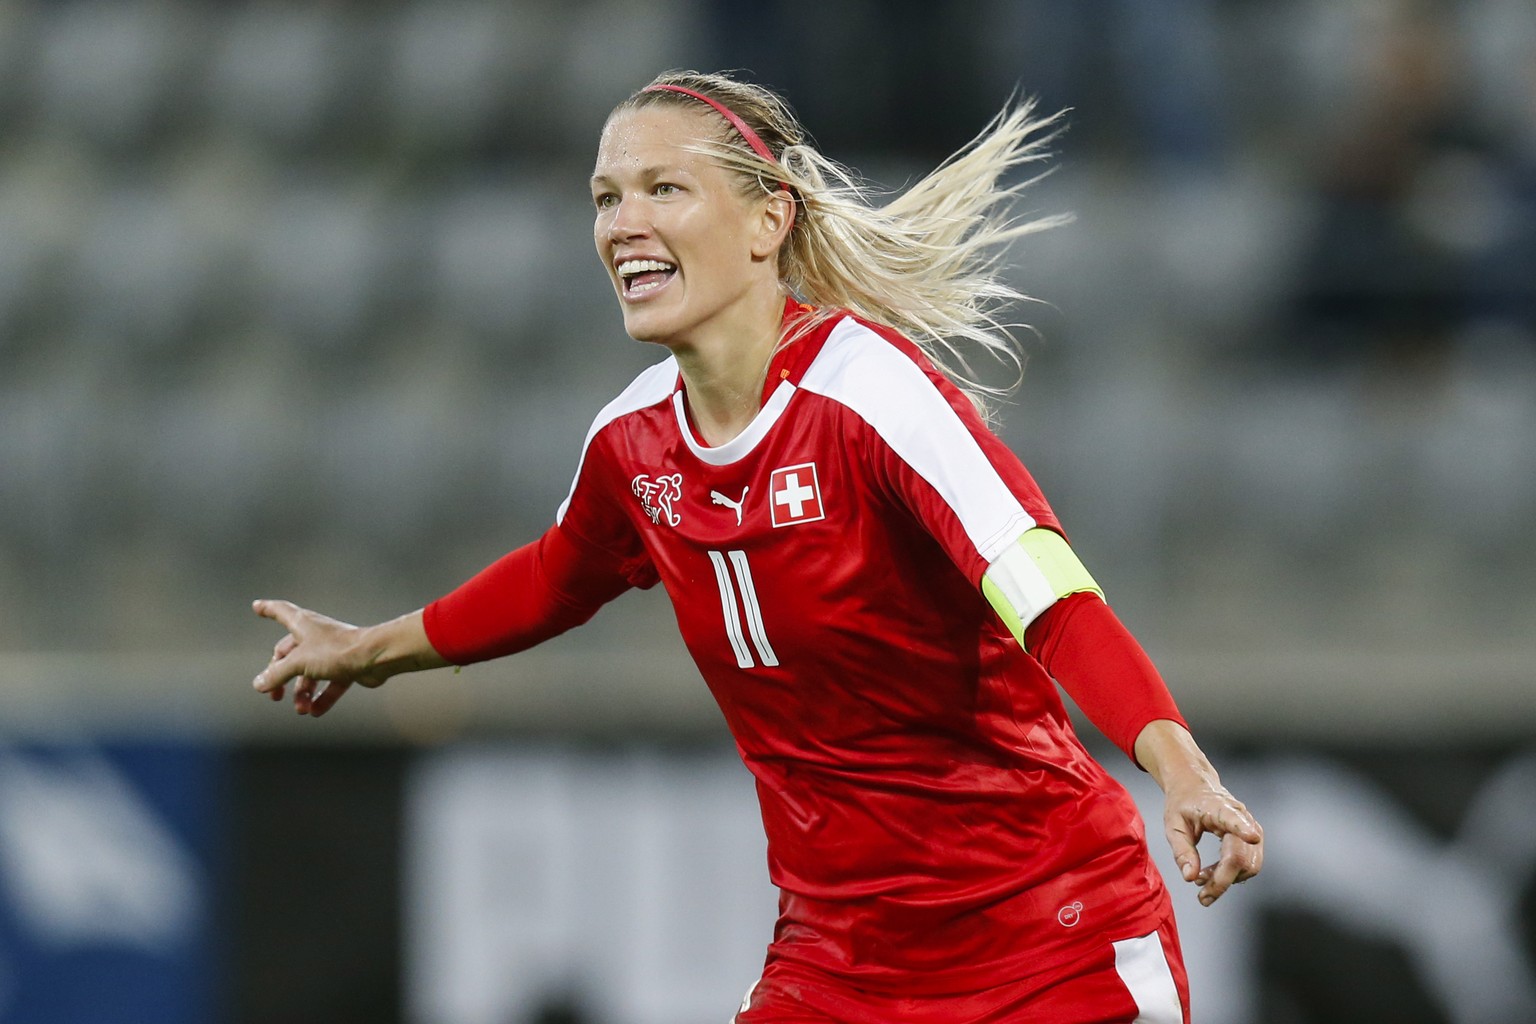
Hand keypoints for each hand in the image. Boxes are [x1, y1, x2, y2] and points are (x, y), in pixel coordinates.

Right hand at [251, 599, 384, 716]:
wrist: (375, 657)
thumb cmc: (337, 650)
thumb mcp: (299, 663)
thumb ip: (277, 674)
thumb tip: (259, 684)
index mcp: (303, 625)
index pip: (280, 612)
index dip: (268, 609)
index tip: (257, 606)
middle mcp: (316, 636)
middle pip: (290, 655)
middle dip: (281, 677)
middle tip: (274, 695)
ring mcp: (332, 651)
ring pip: (311, 673)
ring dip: (303, 693)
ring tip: (301, 709)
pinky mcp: (347, 666)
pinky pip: (330, 684)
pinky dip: (322, 698)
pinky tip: (315, 712)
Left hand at [1135, 719, 1263, 905]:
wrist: (1194, 787)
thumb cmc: (1182, 804)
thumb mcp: (1173, 825)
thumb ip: (1182, 851)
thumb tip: (1191, 877)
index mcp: (1217, 807)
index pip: (1233, 818)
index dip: (1243, 829)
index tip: (1252, 836)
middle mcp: (1241, 816)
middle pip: (1239, 856)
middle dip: (1222, 881)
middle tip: (1202, 897)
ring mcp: (1251, 826)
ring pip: (1249, 865)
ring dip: (1227, 880)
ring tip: (1202, 878)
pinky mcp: (1254, 838)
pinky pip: (1249, 864)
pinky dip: (1232, 875)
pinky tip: (1212, 873)